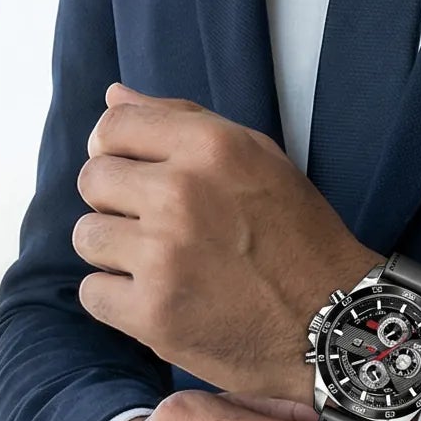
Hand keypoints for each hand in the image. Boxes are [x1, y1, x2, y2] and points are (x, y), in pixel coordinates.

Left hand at [73, 83, 371, 401]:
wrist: (332, 324)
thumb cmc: (299, 238)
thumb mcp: (259, 160)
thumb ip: (184, 121)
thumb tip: (113, 96)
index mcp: (211, 147)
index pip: (115, 126)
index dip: (115, 149)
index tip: (132, 173)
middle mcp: (181, 194)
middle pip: (94, 180)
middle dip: (116, 203)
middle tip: (157, 228)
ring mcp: (163, 256)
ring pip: (87, 236)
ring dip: (115, 252)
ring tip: (161, 265)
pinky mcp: (152, 313)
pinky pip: (93, 292)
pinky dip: (119, 300)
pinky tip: (160, 299)